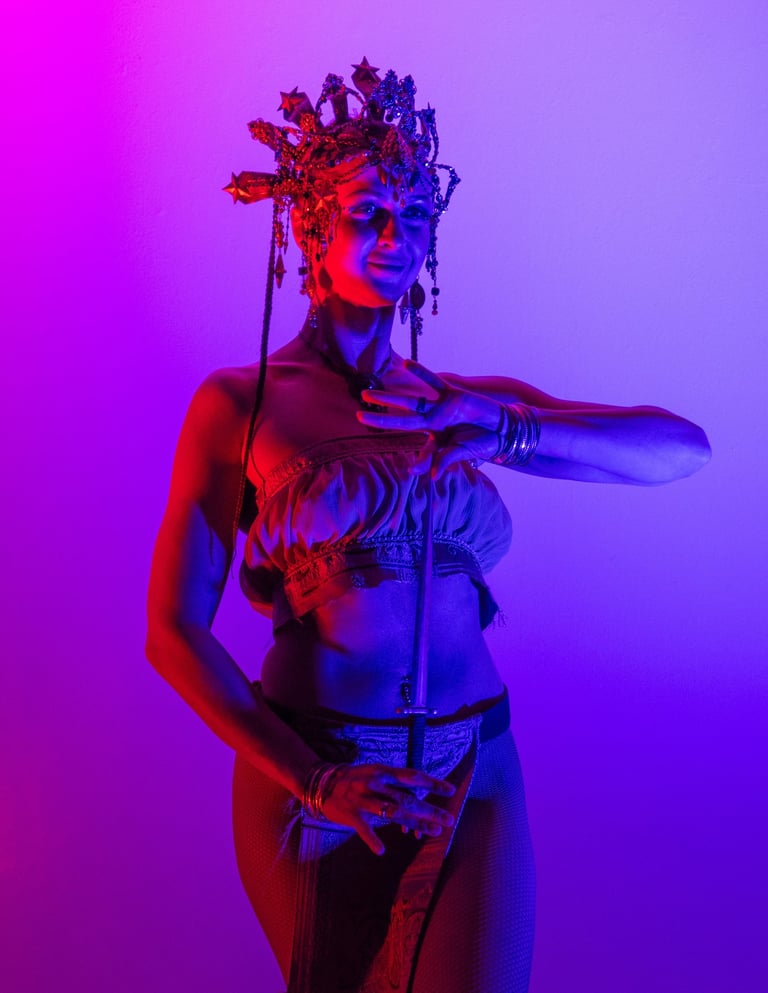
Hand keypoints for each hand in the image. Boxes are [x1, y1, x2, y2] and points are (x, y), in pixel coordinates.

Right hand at [321, 762, 455, 855]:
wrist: (321, 783)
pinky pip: (364, 830)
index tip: (450, 790)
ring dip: (415, 823)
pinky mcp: (351, 815)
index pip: (413, 776)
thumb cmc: (354, 779)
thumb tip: (417, 796)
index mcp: (383, 772)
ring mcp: (364, 800)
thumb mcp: (374, 773)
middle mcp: (376, 784)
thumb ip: (394, 784)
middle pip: (408, 798)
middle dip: (430, 810)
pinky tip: (381, 851)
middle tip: (449, 819)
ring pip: (393, 814)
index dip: (432, 783)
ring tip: (434, 831)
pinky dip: (372, 840)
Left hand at [357, 361, 500, 476]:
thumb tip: (432, 476)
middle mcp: (433, 420)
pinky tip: (407, 364)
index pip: (414, 442)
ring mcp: (441, 406)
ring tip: (369, 392)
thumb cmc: (482, 442)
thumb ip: (446, 460)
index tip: (406, 466)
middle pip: (402, 417)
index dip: (412, 455)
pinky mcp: (452, 394)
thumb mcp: (463, 452)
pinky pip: (433, 382)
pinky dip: (421, 373)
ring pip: (411, 400)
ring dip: (390, 397)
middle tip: (358, 414)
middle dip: (381, 416)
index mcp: (435, 436)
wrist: (501, 428)